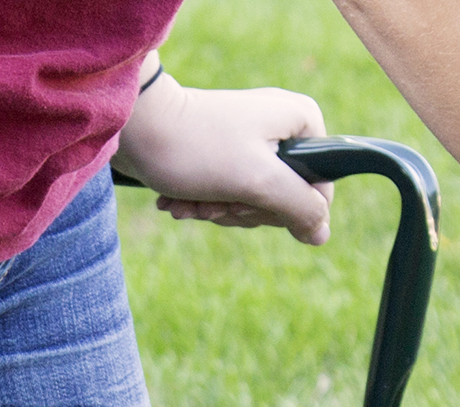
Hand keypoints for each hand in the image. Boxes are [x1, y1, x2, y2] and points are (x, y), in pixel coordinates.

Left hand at [116, 83, 333, 247]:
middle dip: (242, 209)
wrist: (137, 130)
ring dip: (217, 210)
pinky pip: (226, 197)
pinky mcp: (224, 157)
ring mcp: (252, 143)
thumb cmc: (197, 148)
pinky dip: (202, 204)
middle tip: (216, 196)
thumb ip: (297, 206)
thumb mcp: (257, 181)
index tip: (250, 198)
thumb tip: (322, 233)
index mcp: (301, 121)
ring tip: (192, 196)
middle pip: (281, 200)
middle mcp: (281, 129)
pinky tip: (179, 200)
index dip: (284, 208)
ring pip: (250, 204)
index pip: (318, 187)